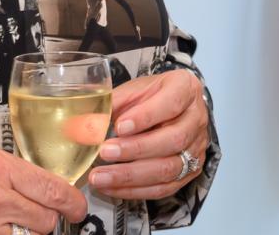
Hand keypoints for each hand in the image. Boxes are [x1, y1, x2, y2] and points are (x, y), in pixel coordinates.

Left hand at [86, 71, 208, 200]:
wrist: (169, 109)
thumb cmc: (150, 97)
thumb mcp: (132, 90)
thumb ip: (110, 105)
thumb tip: (81, 126)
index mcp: (186, 89)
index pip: (171, 103)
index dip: (145, 117)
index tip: (119, 126)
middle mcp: (197, 119)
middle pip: (173, 139)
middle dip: (135, 149)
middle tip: (105, 152)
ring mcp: (196, 148)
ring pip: (169, 168)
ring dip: (131, 175)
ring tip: (100, 176)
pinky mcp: (189, 172)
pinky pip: (164, 188)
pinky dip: (135, 190)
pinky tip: (111, 187)